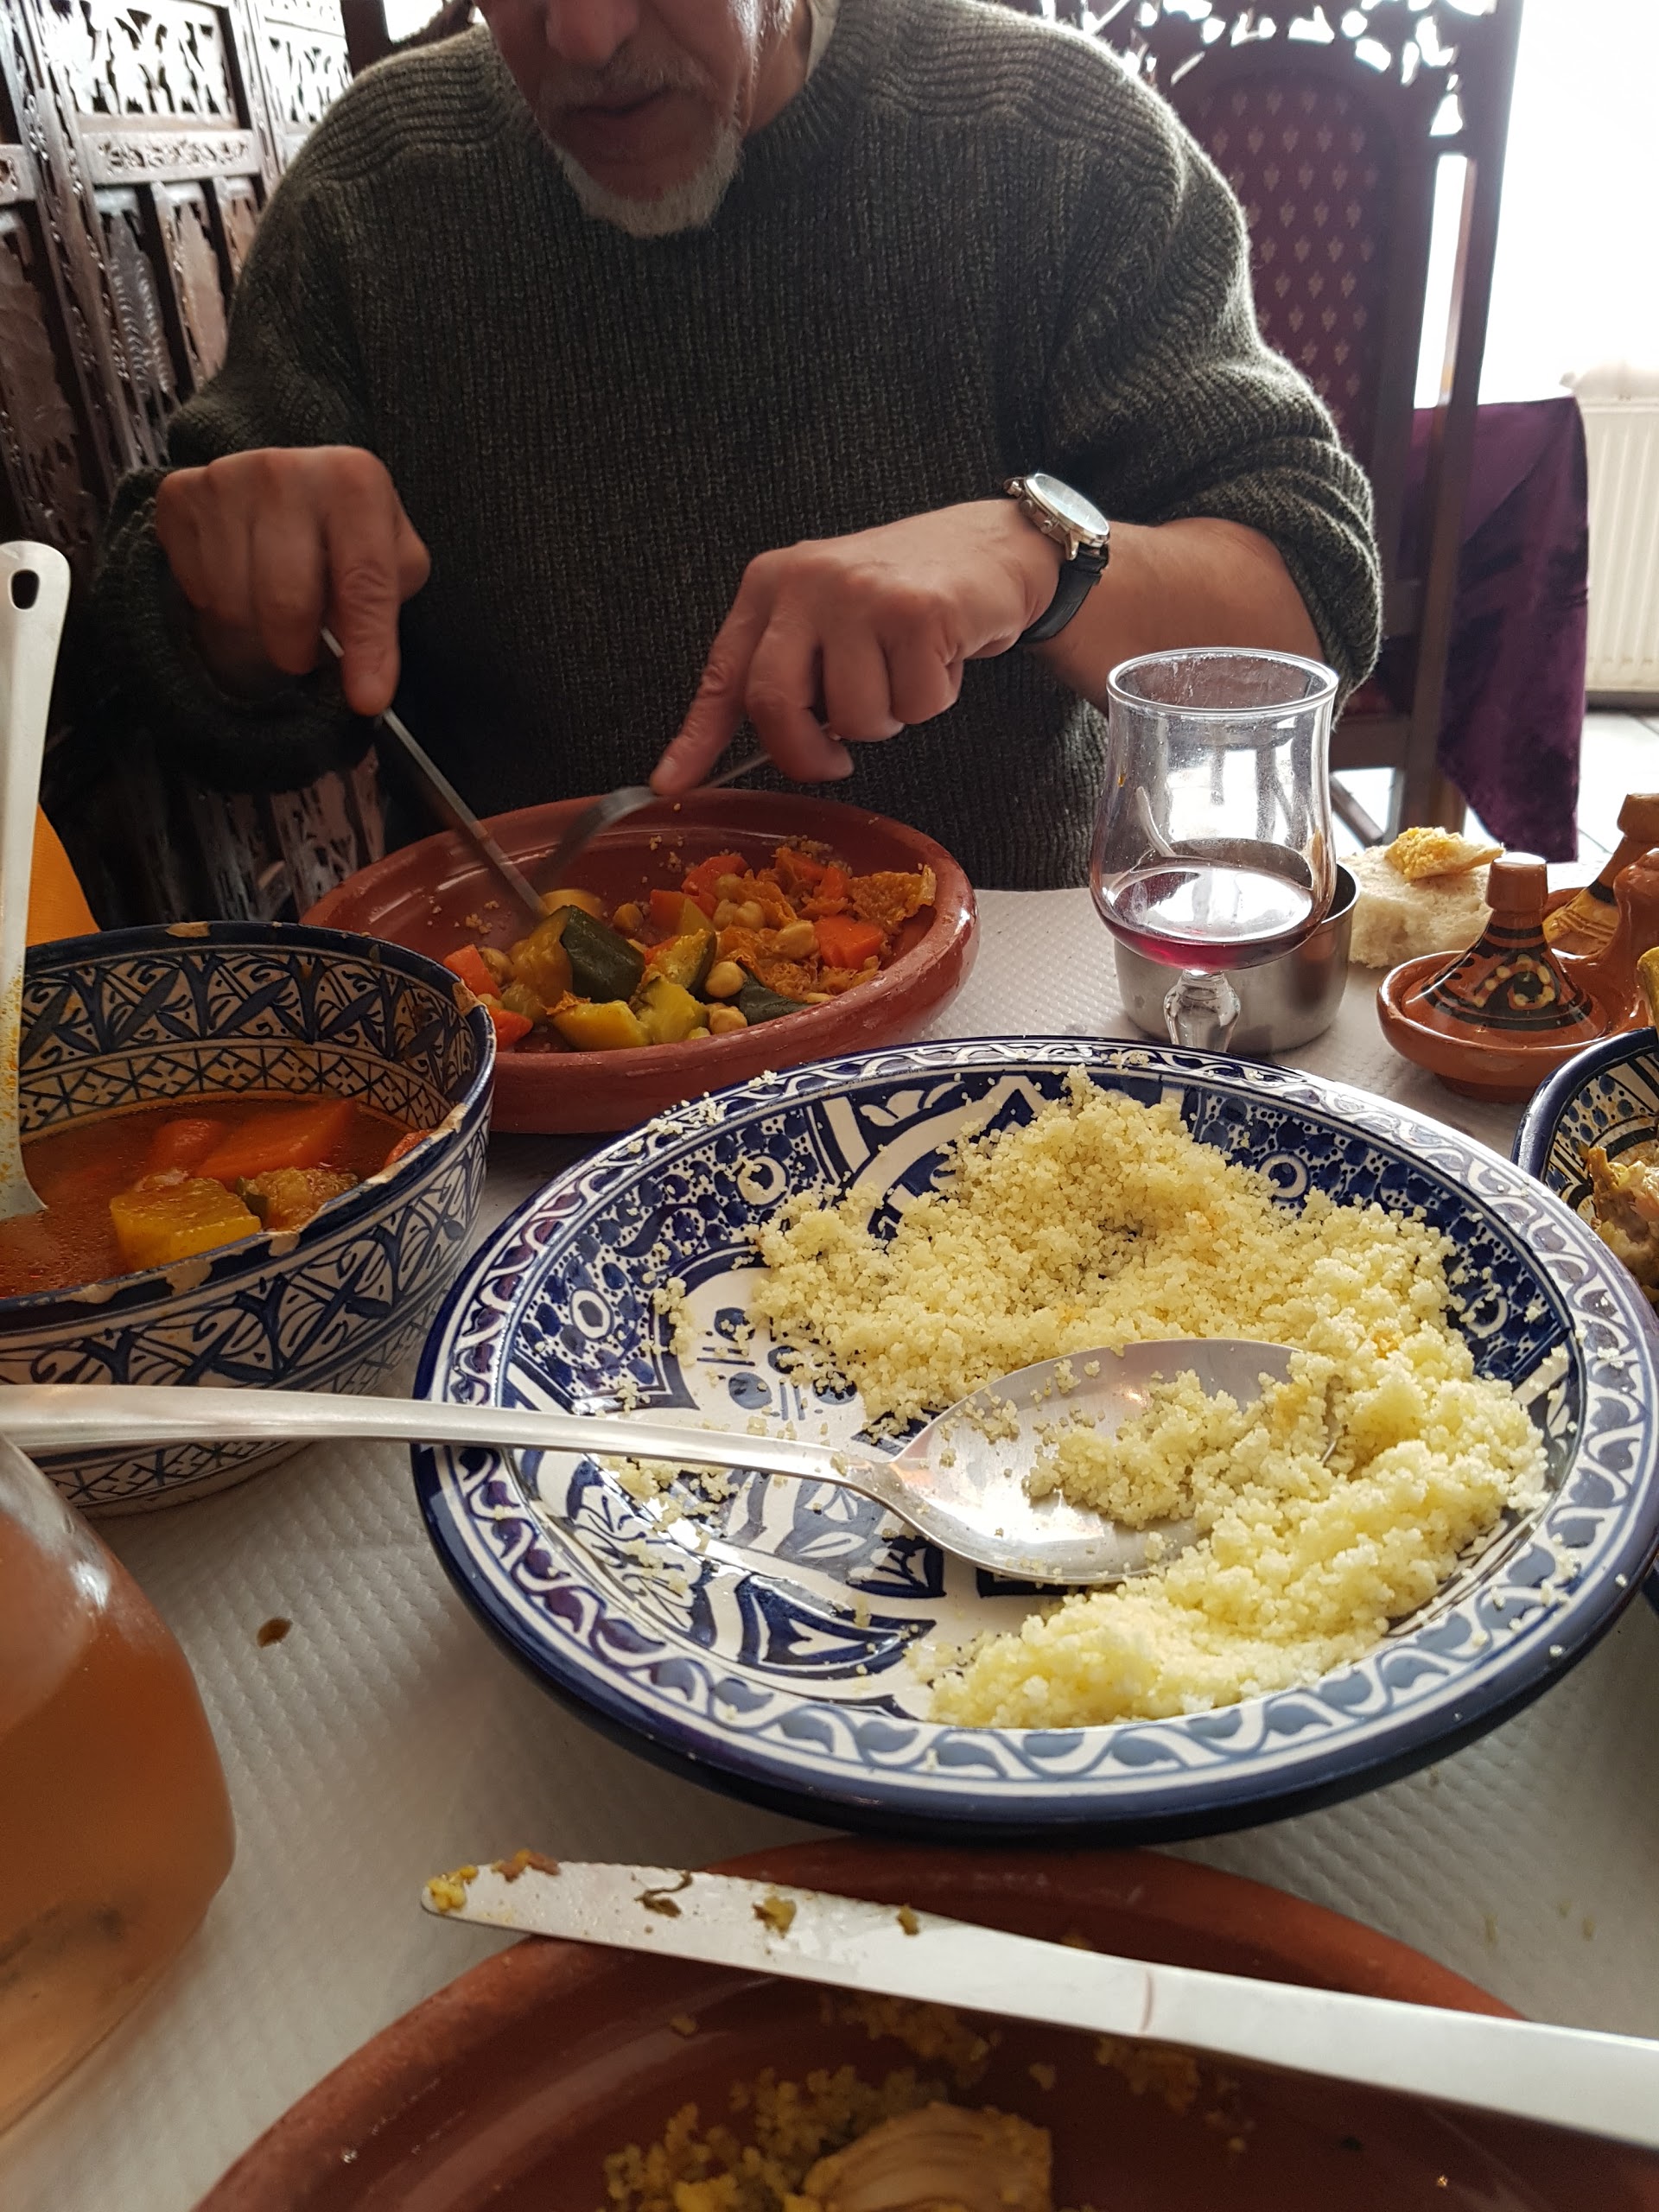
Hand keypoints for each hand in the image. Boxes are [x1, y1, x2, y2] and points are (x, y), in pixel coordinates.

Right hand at [155, 446, 430, 716]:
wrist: (284, 486)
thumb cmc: (344, 532)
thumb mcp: (392, 561)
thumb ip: (383, 611)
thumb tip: (366, 681)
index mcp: (353, 479)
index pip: (364, 580)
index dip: (367, 648)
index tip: (367, 699)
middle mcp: (286, 469)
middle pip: (287, 600)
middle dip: (297, 648)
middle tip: (303, 652)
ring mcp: (225, 478)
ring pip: (235, 603)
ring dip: (256, 629)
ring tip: (273, 609)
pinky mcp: (179, 495)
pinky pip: (196, 588)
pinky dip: (218, 604)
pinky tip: (239, 582)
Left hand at [652, 499, 1060, 793]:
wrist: (994, 548)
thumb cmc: (905, 597)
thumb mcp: (827, 621)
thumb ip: (786, 674)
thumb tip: (732, 752)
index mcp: (772, 585)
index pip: (725, 674)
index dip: (696, 738)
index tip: (670, 783)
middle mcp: (807, 582)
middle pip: (775, 704)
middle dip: (807, 754)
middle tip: (835, 761)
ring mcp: (861, 595)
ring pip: (855, 718)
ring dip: (890, 716)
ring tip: (907, 668)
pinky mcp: (916, 612)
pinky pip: (915, 704)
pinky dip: (936, 698)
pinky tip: (942, 655)